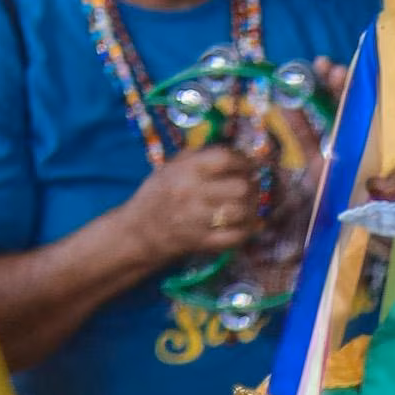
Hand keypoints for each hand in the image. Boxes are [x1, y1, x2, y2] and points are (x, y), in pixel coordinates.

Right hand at [124, 142, 261, 266]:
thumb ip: (202, 156)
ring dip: (252, 207)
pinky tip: (247, 223)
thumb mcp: (173, 165)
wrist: (142, 230)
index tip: (250, 164)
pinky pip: (238, 236)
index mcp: (186, 169)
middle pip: (240, 187)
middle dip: (251, 185)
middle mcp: (192, 193)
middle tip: (251, 185)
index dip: (244, 160)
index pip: (225, 159)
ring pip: (243, 211)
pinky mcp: (204, 242)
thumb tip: (237, 151)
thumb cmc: (160, 192)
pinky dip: (248, 229)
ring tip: (250, 203)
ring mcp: (199, 220)